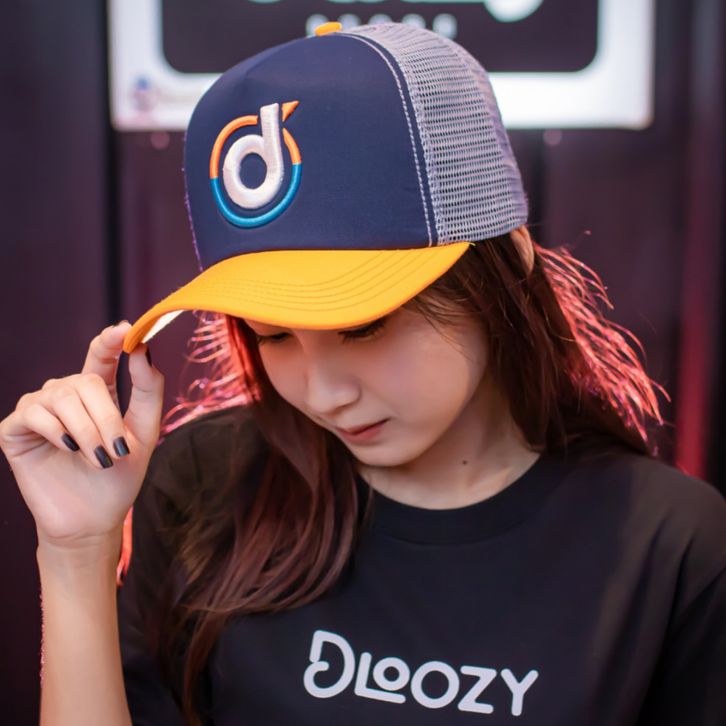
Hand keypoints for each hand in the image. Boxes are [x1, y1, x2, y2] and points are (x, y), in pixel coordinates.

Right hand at [0, 322, 163, 551]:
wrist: (93, 520)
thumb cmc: (119, 477)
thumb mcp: (144, 432)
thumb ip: (148, 390)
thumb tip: (143, 349)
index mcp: (97, 393)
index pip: (100, 355)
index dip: (110, 339)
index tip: (126, 329)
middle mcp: (65, 395)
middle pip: (86, 381)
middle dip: (106, 417)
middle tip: (117, 450)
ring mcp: (37, 410)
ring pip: (62, 397)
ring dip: (87, 430)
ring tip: (98, 459)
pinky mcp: (14, 430)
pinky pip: (34, 414)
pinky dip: (57, 431)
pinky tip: (68, 449)